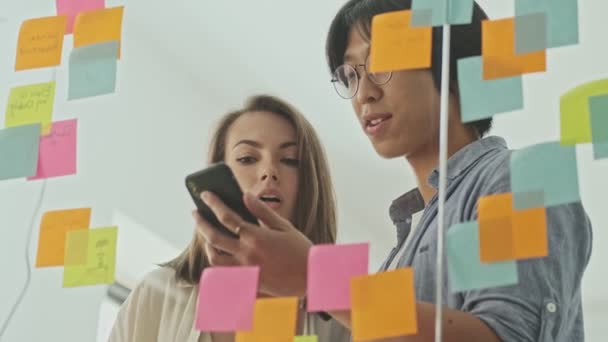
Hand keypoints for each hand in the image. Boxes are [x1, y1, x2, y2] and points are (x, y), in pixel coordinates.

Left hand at [194, 191, 311, 297]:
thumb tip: (245, 195)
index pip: (226, 216)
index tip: (205, 194)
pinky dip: (216, 263)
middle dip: (201, 222)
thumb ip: (262, 211)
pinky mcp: (246, 282)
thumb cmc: (300, 250)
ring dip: (206, 244)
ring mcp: (244, 270)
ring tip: (207, 235)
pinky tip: (218, 255)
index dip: (214, 203)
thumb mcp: (284, 226)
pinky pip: (223, 273)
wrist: (310, 279)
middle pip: (213, 236)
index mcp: (255, 237)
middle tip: (195, 212)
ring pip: (214, 257)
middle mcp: (246, 254)